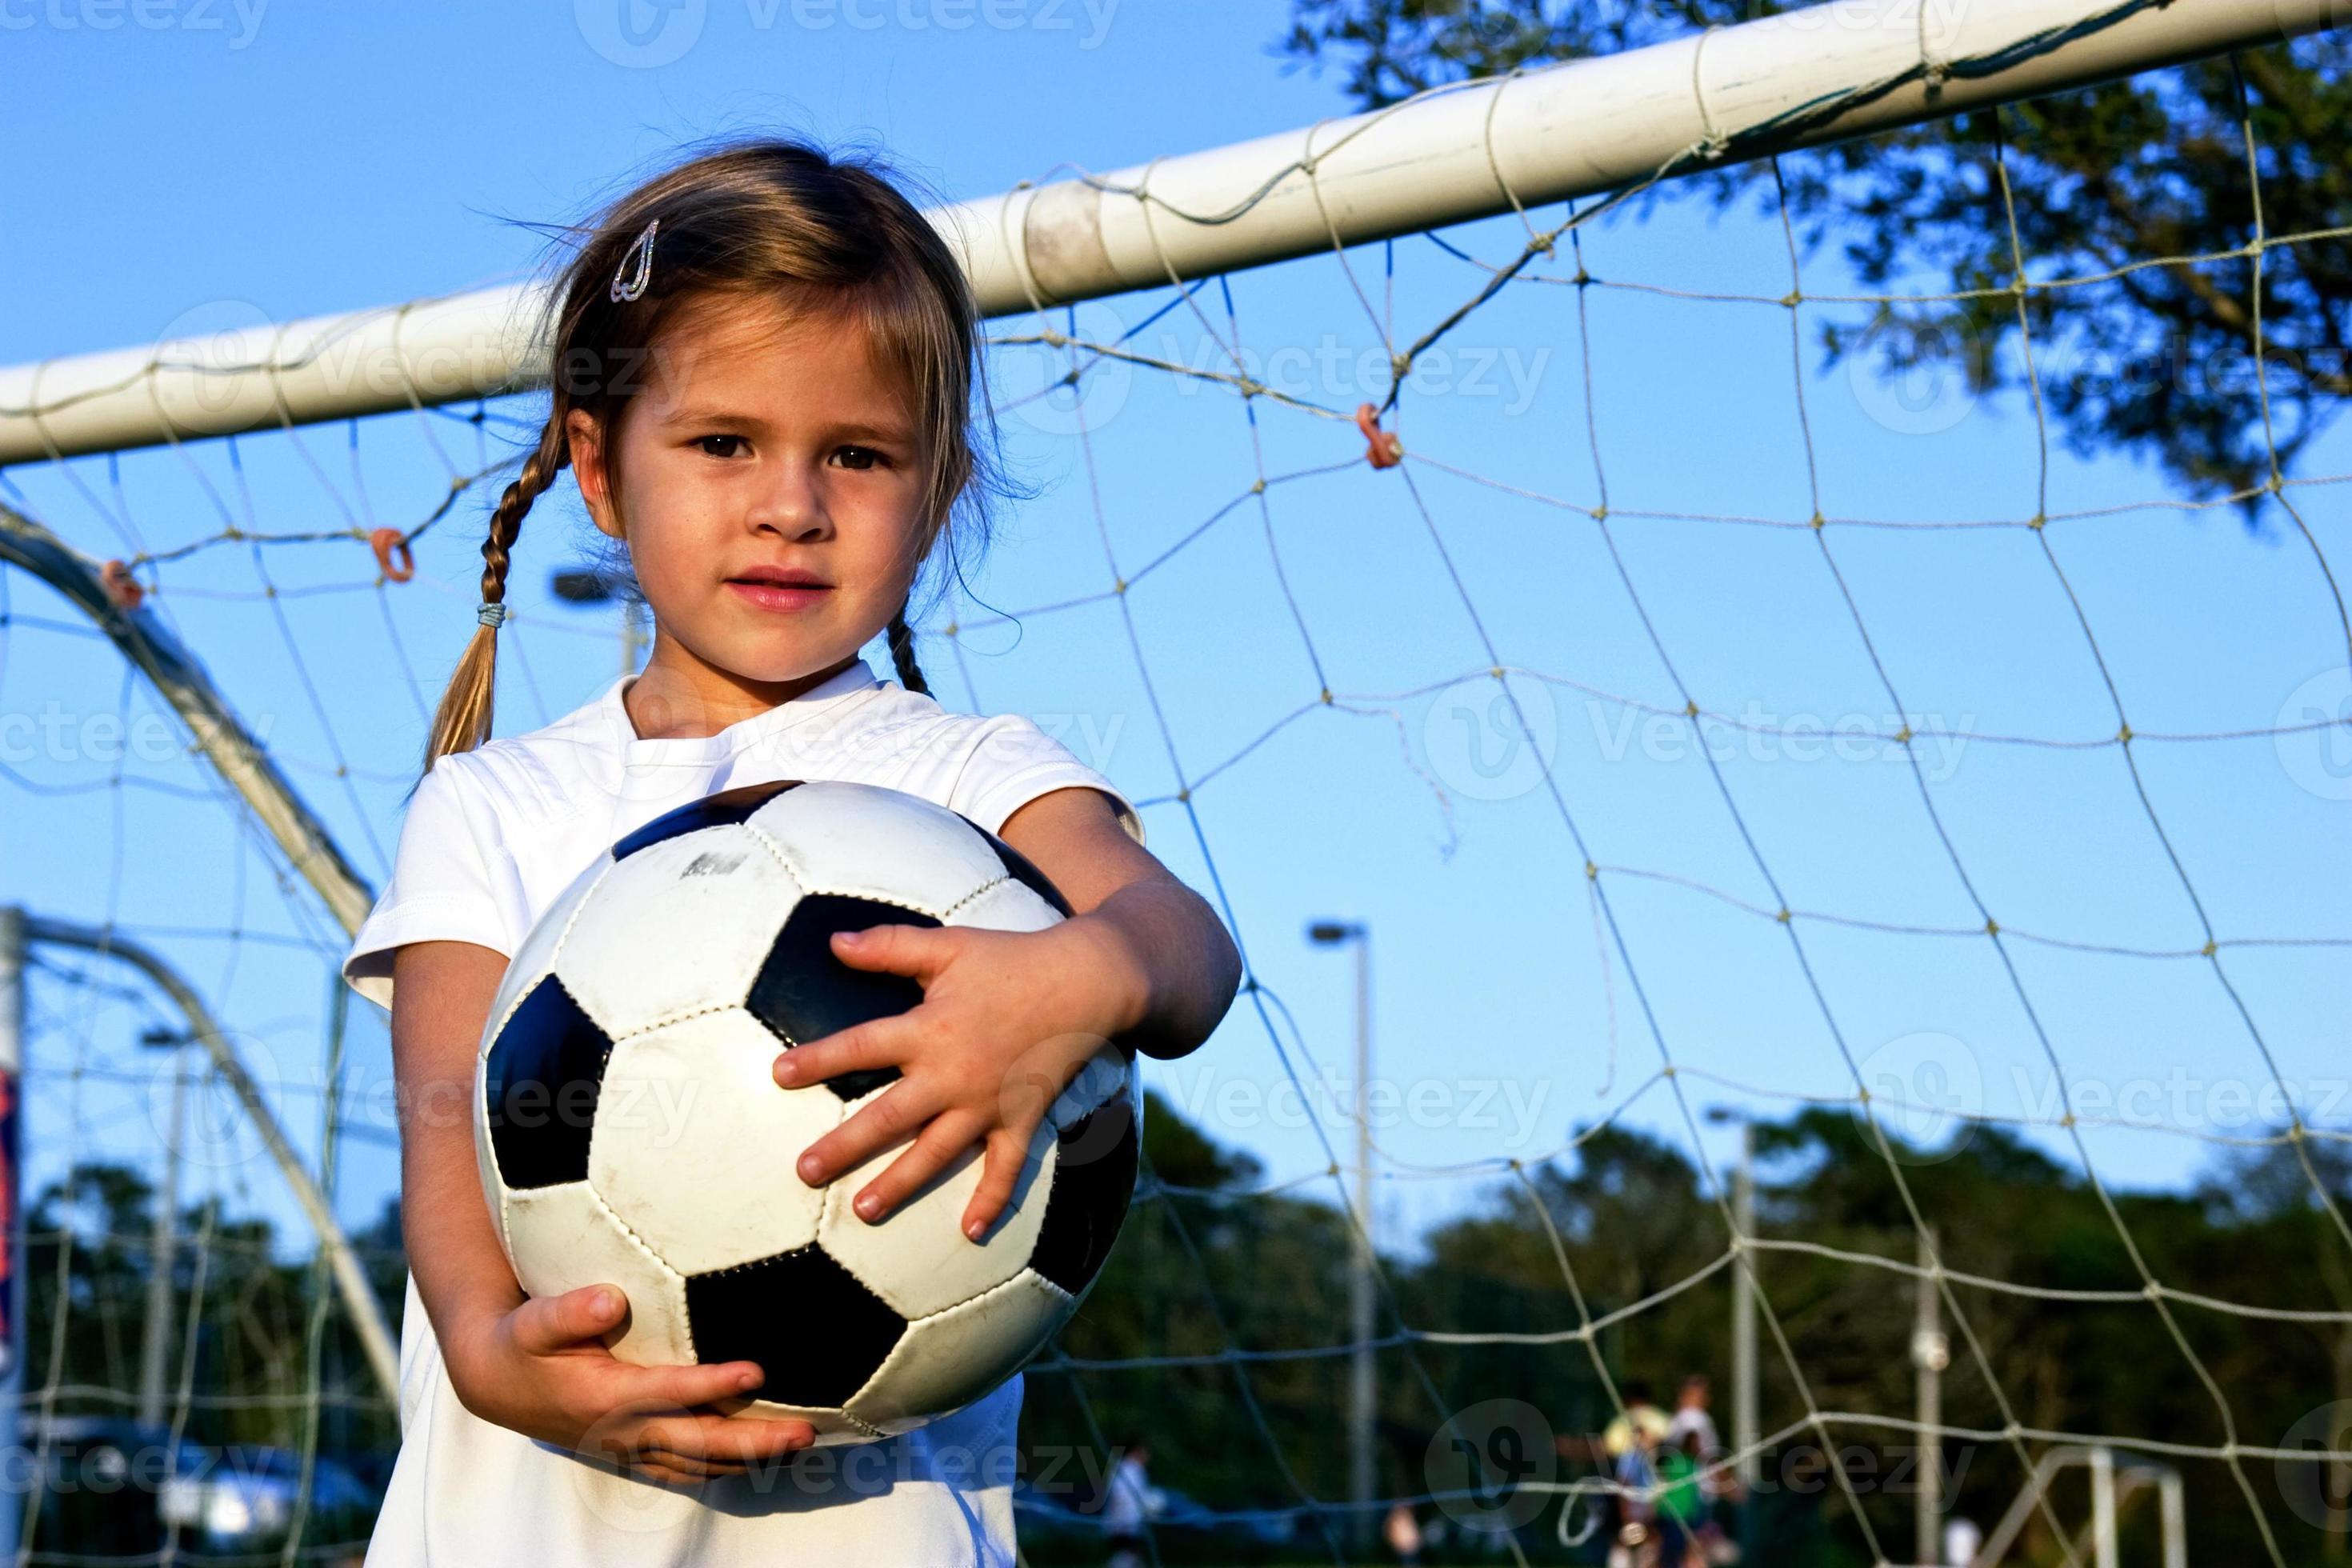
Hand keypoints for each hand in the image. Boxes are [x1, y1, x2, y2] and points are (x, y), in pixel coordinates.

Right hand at [444, 1282, 815, 1485]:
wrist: (497, 1382)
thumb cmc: (523, 1342)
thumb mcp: (533, 1321)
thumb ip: (569, 1311)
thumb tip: (611, 1300)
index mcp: (603, 1397)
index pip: (668, 1393)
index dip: (712, 1386)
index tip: (756, 1372)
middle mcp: (623, 1431)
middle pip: (698, 1443)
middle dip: (754, 1440)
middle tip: (806, 1431)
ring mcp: (631, 1447)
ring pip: (701, 1464)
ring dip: (752, 1459)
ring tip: (803, 1444)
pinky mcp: (636, 1452)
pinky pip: (689, 1469)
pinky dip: (729, 1467)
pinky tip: (766, 1456)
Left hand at [771, 916, 1143, 1237]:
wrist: (1087, 981)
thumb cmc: (1011, 959)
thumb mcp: (949, 945)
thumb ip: (890, 947)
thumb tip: (833, 942)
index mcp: (930, 1028)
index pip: (862, 1046)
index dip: (819, 1060)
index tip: (779, 1077)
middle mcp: (953, 1073)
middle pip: (889, 1116)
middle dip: (844, 1146)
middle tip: (804, 1173)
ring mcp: (988, 1102)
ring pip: (936, 1152)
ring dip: (899, 1184)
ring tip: (862, 1212)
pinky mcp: (1022, 1117)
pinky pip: (1007, 1167)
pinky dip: (992, 1199)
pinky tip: (971, 1232)